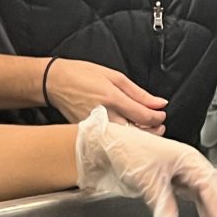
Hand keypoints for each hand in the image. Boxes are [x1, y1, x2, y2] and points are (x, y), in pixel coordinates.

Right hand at [42, 58, 167, 132]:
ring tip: (144, 129)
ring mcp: (95, 128)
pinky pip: (111, 141)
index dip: (157, 118)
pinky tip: (127, 133)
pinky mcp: (88, 134)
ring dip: (138, 137)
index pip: (144, 117)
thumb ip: (139, 93)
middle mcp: (104, 116)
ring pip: (124, 140)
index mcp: (113, 99)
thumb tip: (159, 103)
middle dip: (151, 131)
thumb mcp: (114, 76)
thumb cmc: (83, 75)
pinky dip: (123, 139)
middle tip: (157, 125)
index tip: (161, 115)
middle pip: (136, 133)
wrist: (54, 83)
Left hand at [74, 107, 216, 216]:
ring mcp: (184, 175)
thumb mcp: (145, 178)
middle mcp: (191, 167)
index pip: (210, 187)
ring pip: (207, 199)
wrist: (108, 147)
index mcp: (189, 160)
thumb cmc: (128, 150)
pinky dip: (204, 215)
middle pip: (214, 194)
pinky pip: (196, 201)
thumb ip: (160, 202)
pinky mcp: (175, 184)